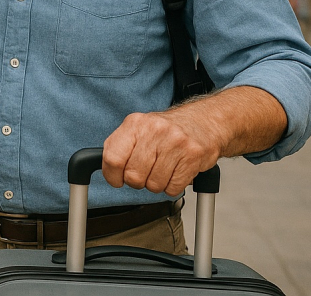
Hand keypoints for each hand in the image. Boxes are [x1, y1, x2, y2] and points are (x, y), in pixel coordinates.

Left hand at [102, 86, 286, 195]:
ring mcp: (175, 142)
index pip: (113, 158)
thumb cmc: (166, 131)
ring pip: (154, 184)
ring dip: (156, 184)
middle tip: (145, 173)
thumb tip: (107, 170)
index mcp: (135, 123)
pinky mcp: (193, 155)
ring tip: (163, 169)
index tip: (117, 179)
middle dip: (137, 181)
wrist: (204, 122)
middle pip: (133, 176)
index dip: (112, 176)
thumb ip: (120, 147)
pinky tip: (176, 172)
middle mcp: (154, 130)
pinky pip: (173, 188)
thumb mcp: (138, 129)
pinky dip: (172, 187)